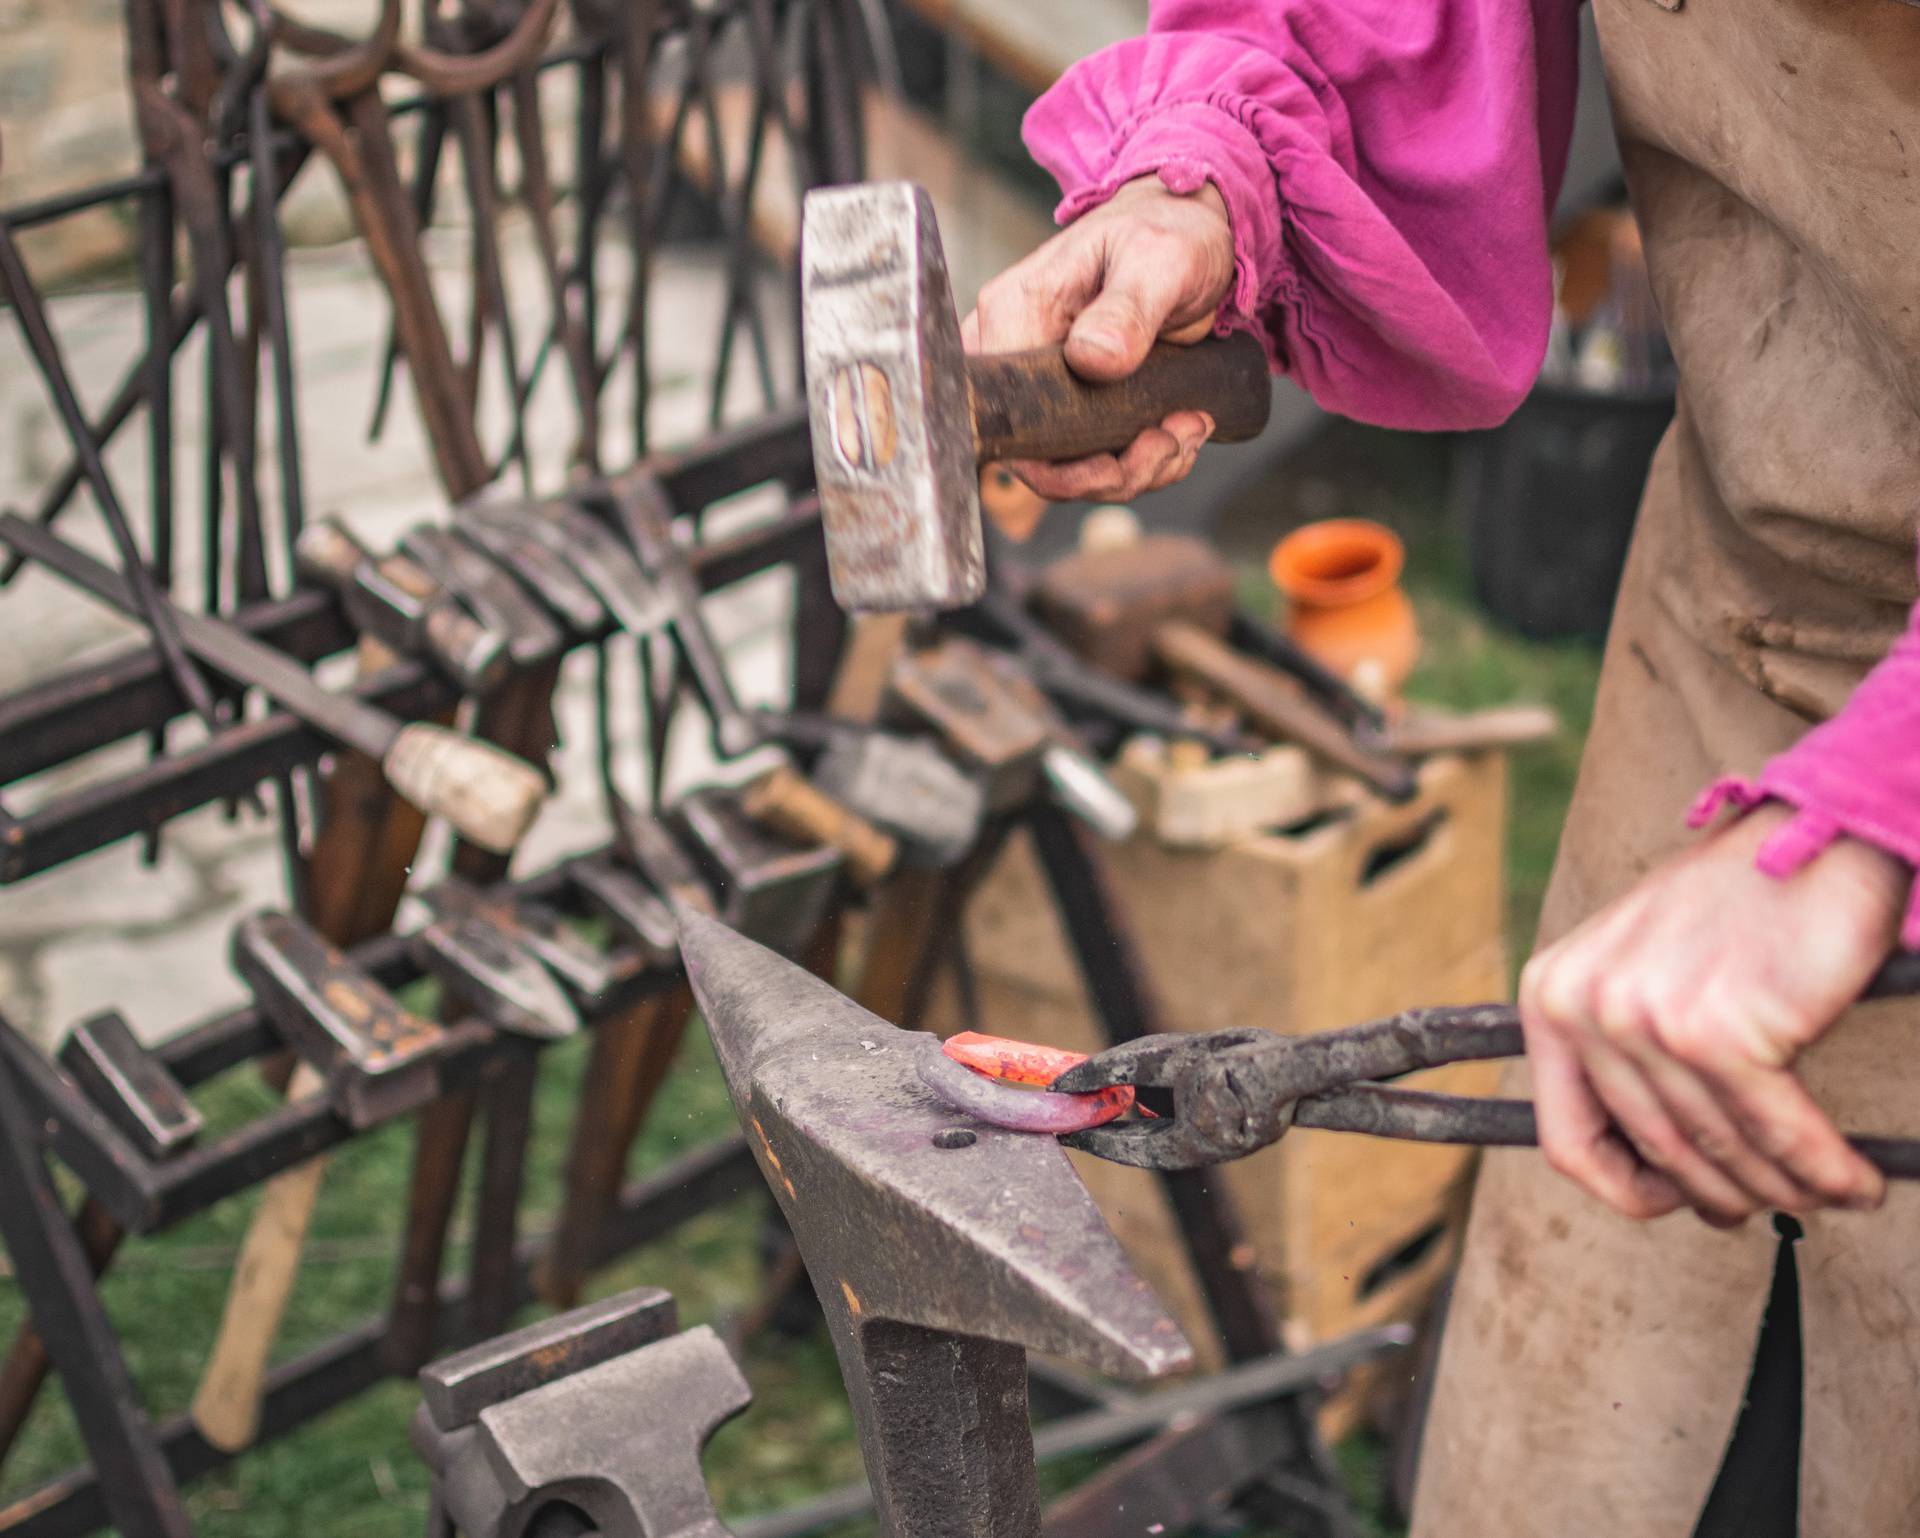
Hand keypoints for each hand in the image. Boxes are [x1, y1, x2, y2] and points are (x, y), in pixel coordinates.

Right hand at [962, 175, 1235, 502]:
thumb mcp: (1159, 260)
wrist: (1189, 231)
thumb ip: (1126, 309)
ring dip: (1136, 468)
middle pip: (1036, 457)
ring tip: (1187, 429)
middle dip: (1111, 472)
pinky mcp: (1068, 397)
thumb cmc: (1170, 230)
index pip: (1008, 421)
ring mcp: (1039, 379)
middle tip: (1172, 444)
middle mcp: (1013, 351)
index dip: (1064, 464)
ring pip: (1067, 465)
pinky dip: (1140, 459)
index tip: (1128, 456)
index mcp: (1014, 313)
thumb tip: (1091, 359)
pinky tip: (1179, 430)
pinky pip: (1089, 454)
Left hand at [1520, 804, 1906, 1224]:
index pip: (1566, 1139)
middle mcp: (1583, 1008)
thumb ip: (1628, 1057)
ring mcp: (1646, 1019)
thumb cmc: (1737, 908)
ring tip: (1830, 1193)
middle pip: (1658, 1152)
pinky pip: (1779, 1137)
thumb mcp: (1640, 971)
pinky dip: (1827, 1172)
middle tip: (1773, 1202)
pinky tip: (1858, 1182)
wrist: (1814, 834)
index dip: (1627, 1190)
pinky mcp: (1720, 1032)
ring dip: (1787, 1189)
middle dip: (1726, 1194)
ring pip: (1722, 1153)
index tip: (1678, 1202)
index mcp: (1550, 996)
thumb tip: (1665, 1174)